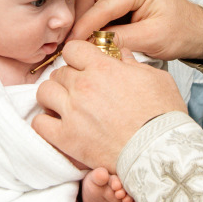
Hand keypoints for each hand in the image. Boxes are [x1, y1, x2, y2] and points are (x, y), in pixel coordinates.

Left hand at [32, 41, 185, 172]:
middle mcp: (82, 87)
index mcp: (102, 68)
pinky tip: (57, 124)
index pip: (72, 49)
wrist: (159, 152)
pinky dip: (45, 122)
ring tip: (65, 105)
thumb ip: (132, 63)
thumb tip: (120, 55)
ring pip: (44, 92)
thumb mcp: (155, 78)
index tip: (84, 65)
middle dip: (69, 78)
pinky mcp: (67, 138)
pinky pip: (39, 123)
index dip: (78, 56)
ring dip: (53, 97)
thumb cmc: (162, 116)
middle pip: (59, 72)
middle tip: (80, 90)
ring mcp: (72, 113)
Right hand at [70, 0, 202, 60]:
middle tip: (73, 41)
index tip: (71, 43)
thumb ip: (119, 39)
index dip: (84, 25)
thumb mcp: (151, 39)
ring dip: (84, 18)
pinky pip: (99, 5)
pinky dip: (92, 20)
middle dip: (79, 17)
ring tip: (81, 40)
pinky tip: (91, 36)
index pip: (102, 4)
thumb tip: (90, 44)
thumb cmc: (181, 32)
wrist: (196, 30)